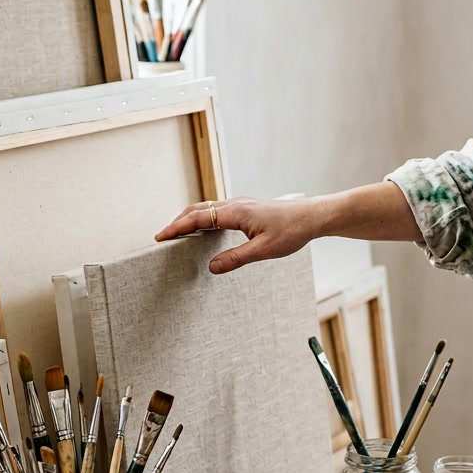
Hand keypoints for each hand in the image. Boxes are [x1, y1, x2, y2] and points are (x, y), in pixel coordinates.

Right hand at [155, 196, 319, 273]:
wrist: (312, 216)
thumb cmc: (292, 231)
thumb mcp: (263, 250)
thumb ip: (236, 259)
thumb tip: (211, 267)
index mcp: (236, 212)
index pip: (198, 218)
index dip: (177, 228)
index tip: (160, 237)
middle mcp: (235, 204)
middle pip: (197, 210)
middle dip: (178, 222)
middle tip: (162, 237)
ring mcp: (240, 204)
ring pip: (207, 208)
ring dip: (189, 219)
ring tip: (177, 233)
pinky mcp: (246, 208)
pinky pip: (217, 210)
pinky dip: (203, 218)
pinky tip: (204, 229)